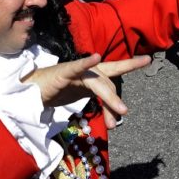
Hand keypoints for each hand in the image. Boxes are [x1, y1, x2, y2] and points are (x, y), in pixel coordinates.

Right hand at [22, 54, 150, 128]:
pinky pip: (76, 67)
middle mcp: (87, 71)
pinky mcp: (63, 73)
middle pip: (108, 82)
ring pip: (97, 82)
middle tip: (123, 114)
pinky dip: (86, 62)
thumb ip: (101, 108)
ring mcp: (76, 71)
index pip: (115, 70)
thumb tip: (117, 121)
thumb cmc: (58, 92)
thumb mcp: (84, 99)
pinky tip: (96, 57)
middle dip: (115, 100)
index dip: (131, 64)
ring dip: (110, 96)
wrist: (31, 91)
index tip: (148, 59)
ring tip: (121, 111)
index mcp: (93, 76)